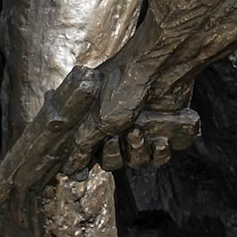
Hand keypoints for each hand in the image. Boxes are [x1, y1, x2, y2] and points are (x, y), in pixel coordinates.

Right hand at [56, 58, 197, 177]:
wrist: (158, 69)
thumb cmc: (123, 87)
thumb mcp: (97, 118)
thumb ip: (83, 145)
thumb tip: (69, 166)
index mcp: (103, 125)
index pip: (98, 157)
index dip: (102, 157)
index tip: (105, 146)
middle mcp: (123, 129)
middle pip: (118, 162)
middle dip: (119, 154)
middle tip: (122, 134)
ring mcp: (146, 130)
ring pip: (141, 161)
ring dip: (140, 150)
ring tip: (140, 130)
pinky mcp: (167, 130)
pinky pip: (163, 156)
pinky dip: (162, 151)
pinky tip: (161, 139)